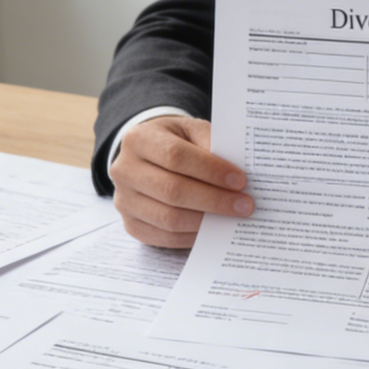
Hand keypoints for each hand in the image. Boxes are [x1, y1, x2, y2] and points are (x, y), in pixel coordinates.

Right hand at [107, 116, 253, 246]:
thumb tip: (236, 175)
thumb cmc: (175, 141)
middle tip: (244, 205)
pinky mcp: (131, 225)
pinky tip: (213, 228)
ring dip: (206, 221)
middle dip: (214, 200)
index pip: (176, 157)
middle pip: (172, 191)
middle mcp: (124, 170)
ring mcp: (124, 200)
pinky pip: (165, 237)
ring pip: (168, 218)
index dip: (210, 170)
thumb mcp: (191, 131)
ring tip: (233, 218)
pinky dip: (193, 236)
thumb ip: (211, 145)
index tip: (240, 180)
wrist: (148, 156)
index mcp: (138, 139)